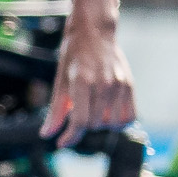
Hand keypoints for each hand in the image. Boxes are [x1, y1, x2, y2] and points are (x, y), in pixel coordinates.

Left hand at [44, 21, 137, 143]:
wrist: (94, 34)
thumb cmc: (73, 56)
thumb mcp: (59, 82)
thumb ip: (56, 111)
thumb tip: (47, 135)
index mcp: (82, 82)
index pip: (81, 121)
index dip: (70, 137)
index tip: (62, 143)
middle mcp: (104, 84)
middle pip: (95, 124)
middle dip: (83, 126)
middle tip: (76, 115)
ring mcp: (120, 85)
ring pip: (113, 124)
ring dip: (101, 124)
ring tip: (92, 111)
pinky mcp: (130, 86)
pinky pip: (130, 117)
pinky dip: (119, 122)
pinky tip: (107, 115)